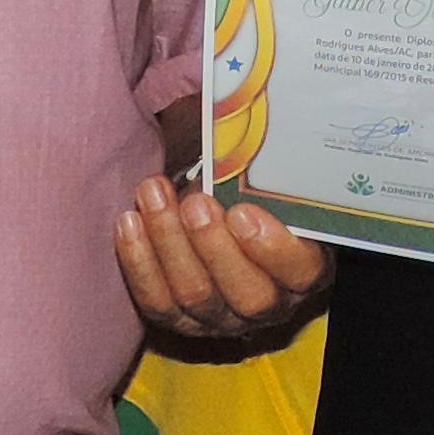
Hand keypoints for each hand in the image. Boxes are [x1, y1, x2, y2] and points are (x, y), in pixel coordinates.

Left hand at [117, 176, 333, 351]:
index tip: (243, 209)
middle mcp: (268, 305)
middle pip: (247, 294)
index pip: (300, 270)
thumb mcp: (269, 182)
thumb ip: (267, 166)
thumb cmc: (250, 195)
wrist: (216, 219)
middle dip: (215, 246)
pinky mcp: (179, 320)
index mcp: (304, 269)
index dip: (273, 246)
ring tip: (152, 193)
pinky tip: (129, 221)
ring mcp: (221, 318)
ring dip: (170, 240)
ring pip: (195, 295)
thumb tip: (249, 114)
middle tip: (195, 202)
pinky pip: (156, 301)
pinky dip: (139, 260)